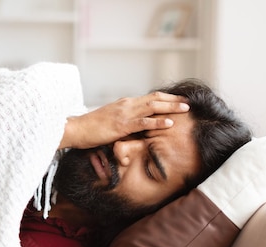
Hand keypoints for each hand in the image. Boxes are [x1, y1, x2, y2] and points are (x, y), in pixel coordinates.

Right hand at [60, 92, 189, 148]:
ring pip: (152, 107)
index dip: (166, 98)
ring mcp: (124, 114)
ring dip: (171, 107)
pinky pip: (143, 122)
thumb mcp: (110, 120)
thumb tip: (134, 125)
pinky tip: (169, 123)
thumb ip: (123, 119)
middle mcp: (127, 105)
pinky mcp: (121, 125)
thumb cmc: (90, 128)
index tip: (179, 100)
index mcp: (125, 103)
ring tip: (185, 109)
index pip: (149, 98)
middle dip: (173, 100)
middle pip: (155, 99)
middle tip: (188, 102)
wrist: (76, 129)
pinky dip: (158, 121)